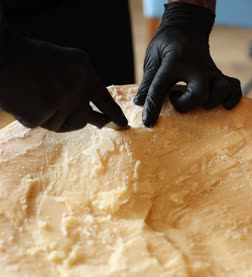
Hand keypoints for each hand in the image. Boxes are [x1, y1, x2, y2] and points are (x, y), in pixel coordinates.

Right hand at [0, 26, 127, 131]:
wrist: (6, 58)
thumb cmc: (34, 58)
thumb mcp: (68, 63)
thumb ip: (83, 84)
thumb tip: (91, 112)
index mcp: (85, 74)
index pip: (105, 101)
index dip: (115, 115)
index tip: (123, 126)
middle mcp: (77, 91)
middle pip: (85, 119)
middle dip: (80, 118)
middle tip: (79, 116)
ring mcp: (60, 106)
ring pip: (65, 125)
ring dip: (55, 117)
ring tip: (40, 97)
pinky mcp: (43, 118)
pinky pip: (45, 125)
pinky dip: (36, 117)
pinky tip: (28, 101)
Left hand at [134, 3, 241, 126]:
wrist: (186, 26)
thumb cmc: (167, 45)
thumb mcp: (153, 59)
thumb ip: (148, 82)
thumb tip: (139, 104)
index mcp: (174, 62)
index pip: (161, 88)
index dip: (153, 107)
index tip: (148, 122)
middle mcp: (196, 67)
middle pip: (199, 94)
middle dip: (188, 105)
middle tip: (177, 100)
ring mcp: (210, 71)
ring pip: (221, 90)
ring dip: (211, 102)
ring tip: (199, 103)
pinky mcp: (218, 75)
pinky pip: (233, 86)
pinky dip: (231, 98)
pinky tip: (224, 106)